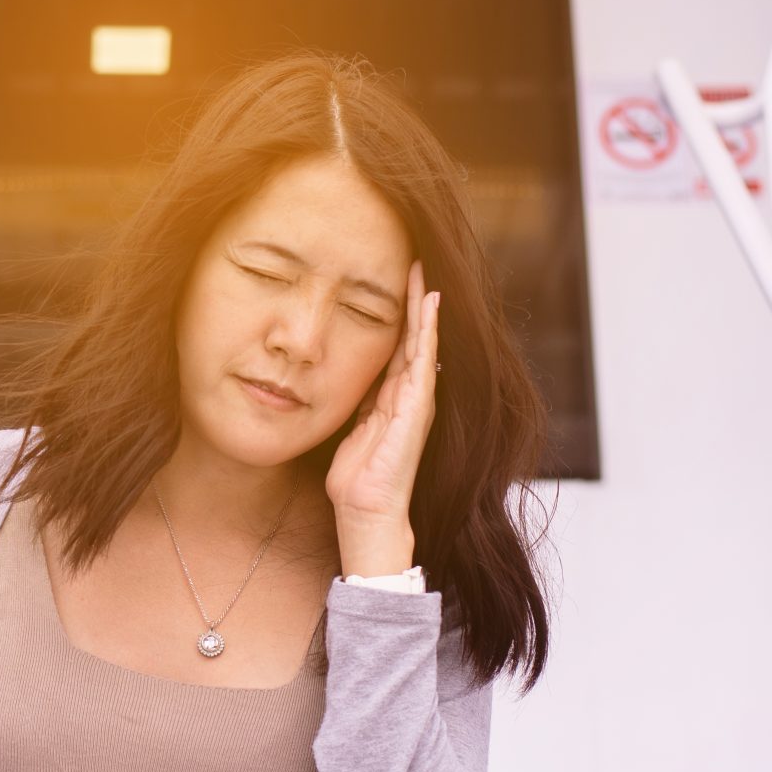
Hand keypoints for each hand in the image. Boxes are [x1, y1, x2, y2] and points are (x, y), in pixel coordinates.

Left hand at [326, 258, 439, 572]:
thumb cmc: (356, 477)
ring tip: (423, 272)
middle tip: (415, 261)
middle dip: (414, 301)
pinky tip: (430, 303)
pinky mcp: (417, 407)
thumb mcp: (351, 427)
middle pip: (414, 337)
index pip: (397, 346)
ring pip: (422, 341)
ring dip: (423, 306)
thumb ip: (356, 402)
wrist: (366, 511)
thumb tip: (341, 377)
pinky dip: (428, 330)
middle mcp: (409, 394)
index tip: (394, 280)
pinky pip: (423, 359)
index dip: (397, 314)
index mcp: (391, 397)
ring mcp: (416, 400)